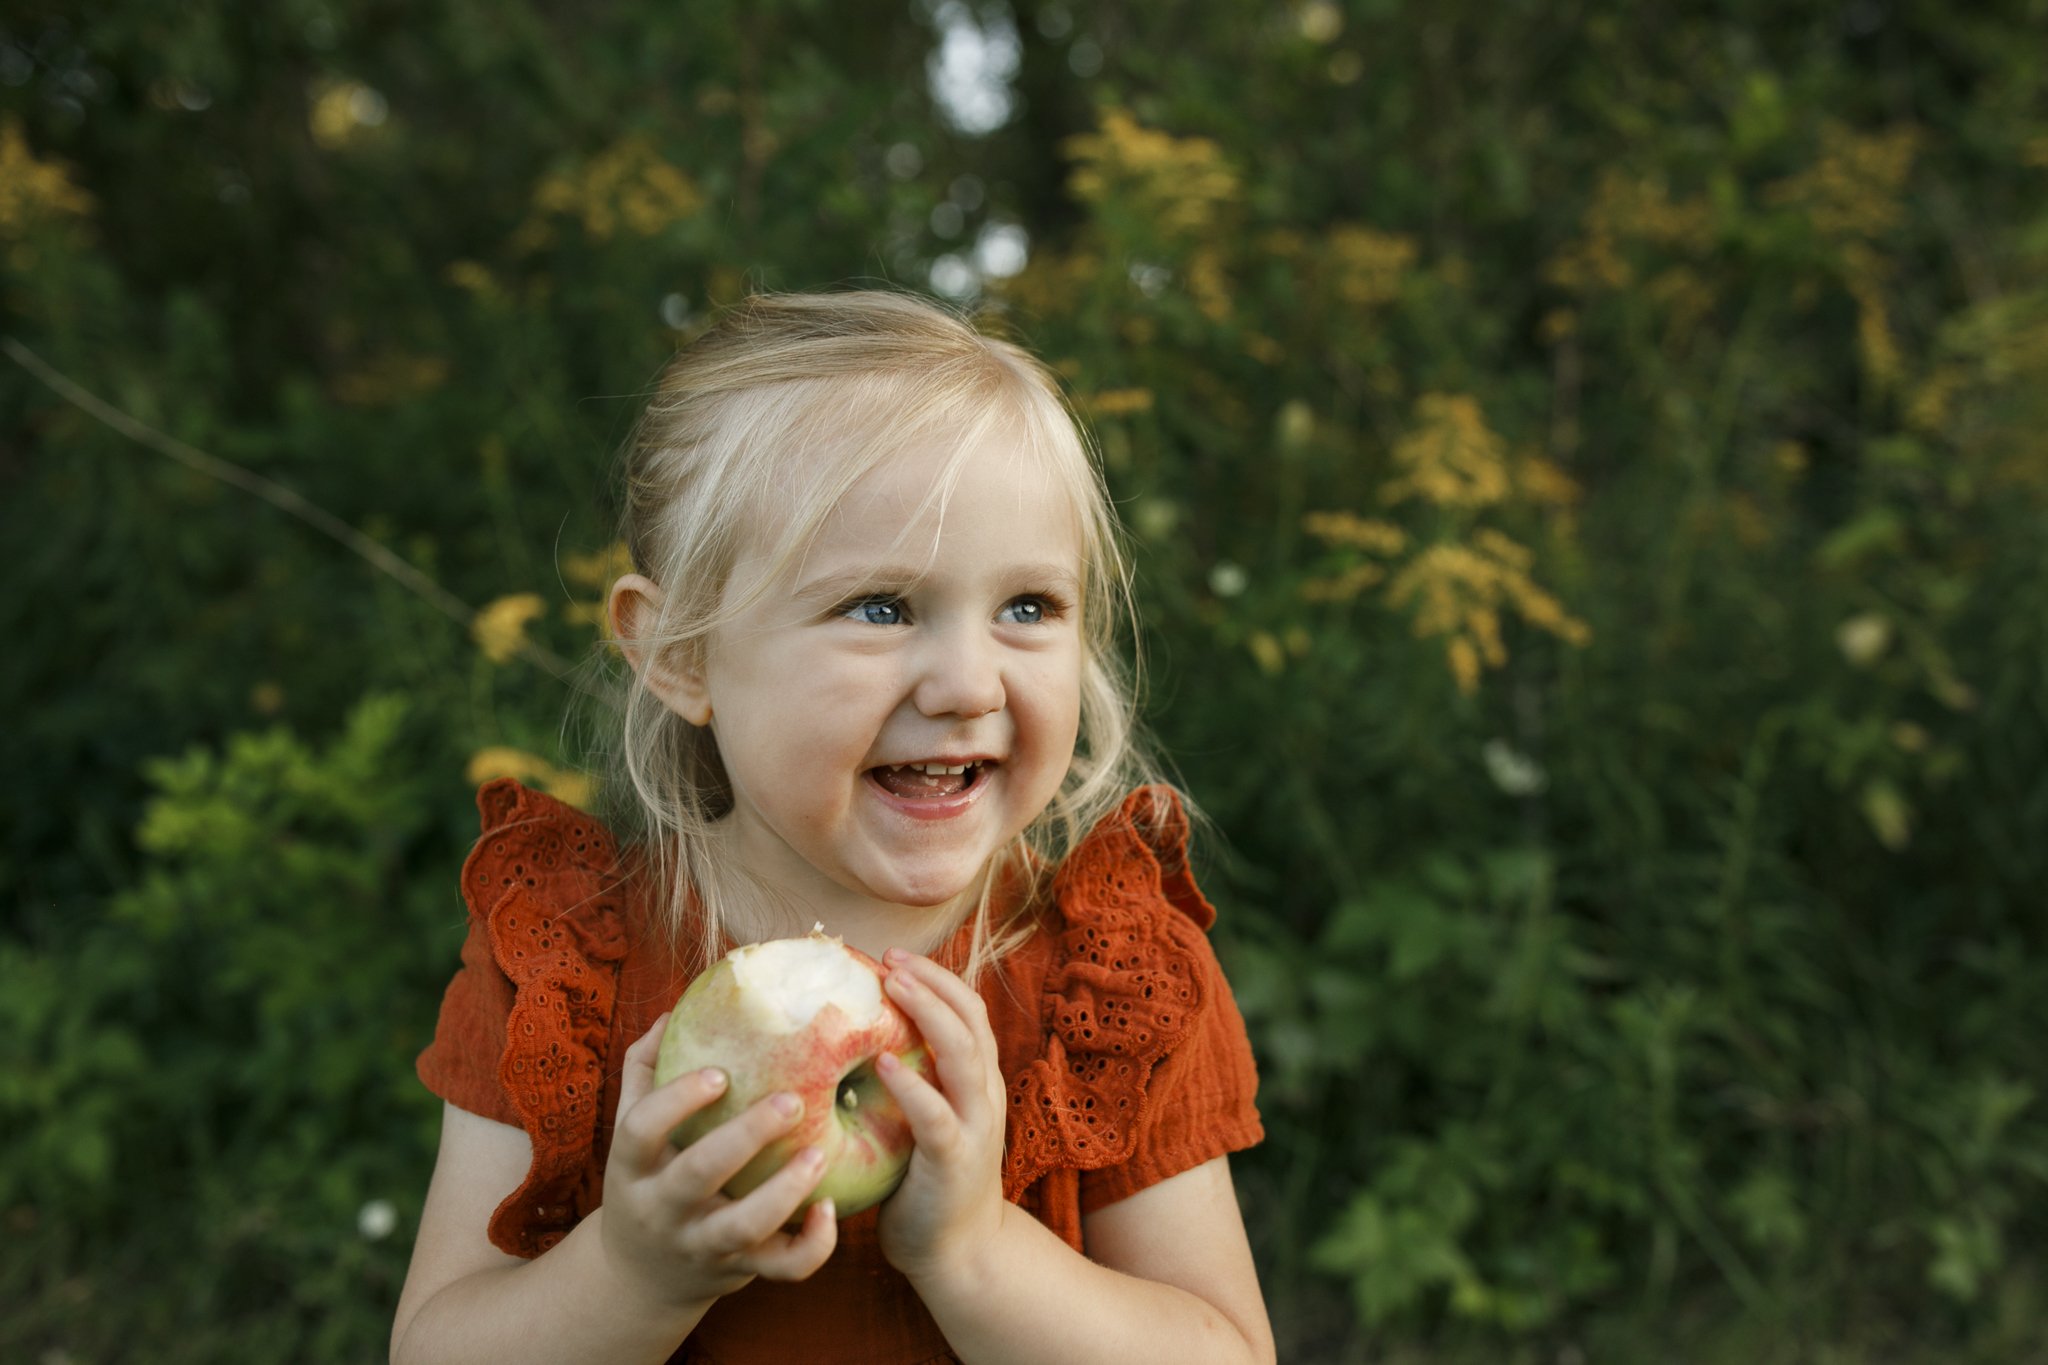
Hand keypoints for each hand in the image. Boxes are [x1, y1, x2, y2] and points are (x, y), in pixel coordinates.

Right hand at [596, 1013, 839, 1312]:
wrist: (639, 1277)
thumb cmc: (647, 1180)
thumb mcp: (631, 1133)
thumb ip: (645, 1070)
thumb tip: (671, 1010)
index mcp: (635, 1166)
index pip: (642, 1130)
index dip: (677, 1100)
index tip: (720, 1073)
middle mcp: (664, 1207)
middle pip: (697, 1174)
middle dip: (745, 1137)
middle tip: (792, 1100)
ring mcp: (702, 1243)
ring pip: (744, 1227)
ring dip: (786, 1191)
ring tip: (821, 1153)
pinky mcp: (740, 1270)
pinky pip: (781, 1269)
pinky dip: (810, 1246)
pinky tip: (829, 1209)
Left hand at [873, 949, 1009, 1285]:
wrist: (958, 1255)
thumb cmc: (923, 1184)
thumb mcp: (918, 1122)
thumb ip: (899, 1084)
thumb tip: (837, 1044)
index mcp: (976, 1081)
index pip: (967, 1011)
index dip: (936, 977)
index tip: (893, 956)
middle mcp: (984, 1095)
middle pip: (970, 1018)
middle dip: (931, 980)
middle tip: (888, 958)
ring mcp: (976, 1126)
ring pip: (964, 1053)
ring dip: (927, 1013)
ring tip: (892, 986)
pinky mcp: (956, 1161)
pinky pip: (937, 1115)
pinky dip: (911, 1084)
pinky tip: (882, 1063)